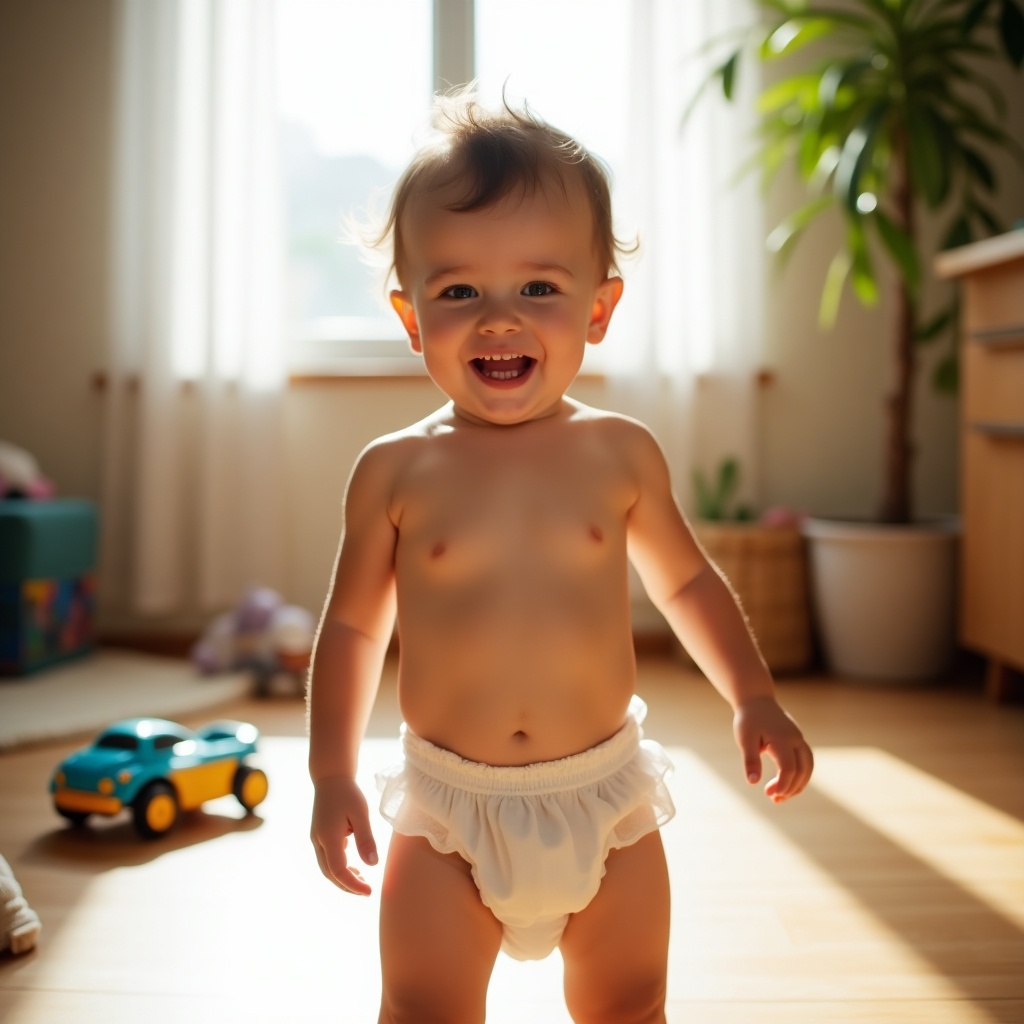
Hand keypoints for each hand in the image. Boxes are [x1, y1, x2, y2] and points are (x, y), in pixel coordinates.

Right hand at [310, 775, 378, 894]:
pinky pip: (327, 859)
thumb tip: (372, 864)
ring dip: (342, 878)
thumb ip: (366, 838)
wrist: (331, 777)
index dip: (353, 885)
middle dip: (347, 886)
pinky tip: (354, 867)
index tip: (369, 891)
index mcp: (328, 838)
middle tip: (367, 891)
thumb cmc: (348, 793)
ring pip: (327, 868)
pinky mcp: (319, 836)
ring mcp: (317, 839)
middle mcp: (319, 842)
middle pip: (330, 874)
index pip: (339, 871)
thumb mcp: (361, 814)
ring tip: (362, 881)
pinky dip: (339, 868)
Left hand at [733, 696, 812, 801]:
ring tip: (781, 797)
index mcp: (782, 738)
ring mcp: (799, 739)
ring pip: (808, 767)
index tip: (768, 794)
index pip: (789, 768)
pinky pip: (805, 762)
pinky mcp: (798, 741)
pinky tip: (785, 784)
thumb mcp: (744, 739)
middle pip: (803, 769)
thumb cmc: (748, 720)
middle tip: (773, 798)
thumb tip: (753, 782)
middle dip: (790, 788)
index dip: (782, 784)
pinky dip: (799, 775)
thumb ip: (750, 760)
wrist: (756, 700)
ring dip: (798, 784)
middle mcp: (795, 739)